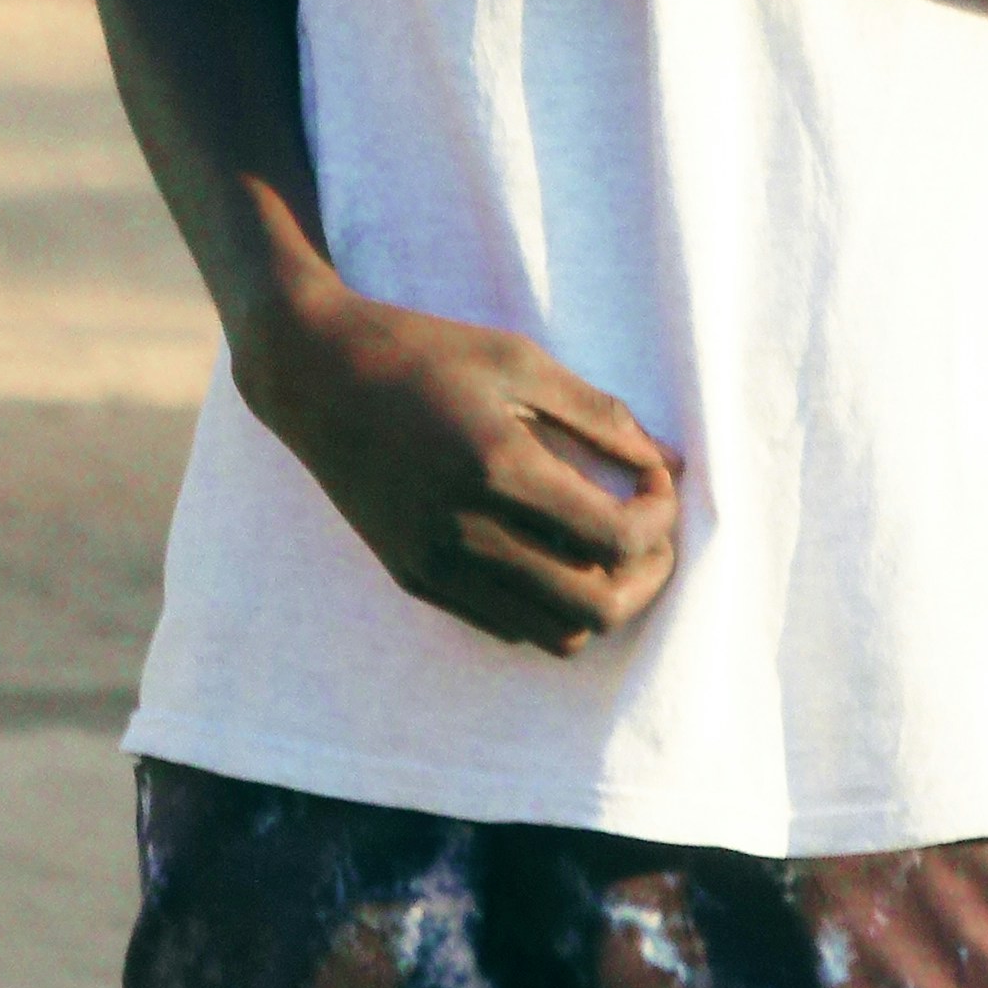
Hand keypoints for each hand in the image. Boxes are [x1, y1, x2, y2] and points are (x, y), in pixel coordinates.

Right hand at [244, 276, 684, 655]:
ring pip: (555, 634)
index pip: (616, 537)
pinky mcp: (415, 579)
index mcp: (499, 467)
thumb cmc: (425, 353)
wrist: (317, 376)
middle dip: (646, 574)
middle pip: (597, 605)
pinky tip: (552, 553)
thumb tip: (671, 461)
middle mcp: (466, 530)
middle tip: (649, 530)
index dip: (660, 516)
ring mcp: (437, 564)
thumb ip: (601, 415)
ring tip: (607, 549)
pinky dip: (548, 605)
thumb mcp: (520, 361)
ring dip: (600, 598)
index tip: (656, 480)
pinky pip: (507, 627)